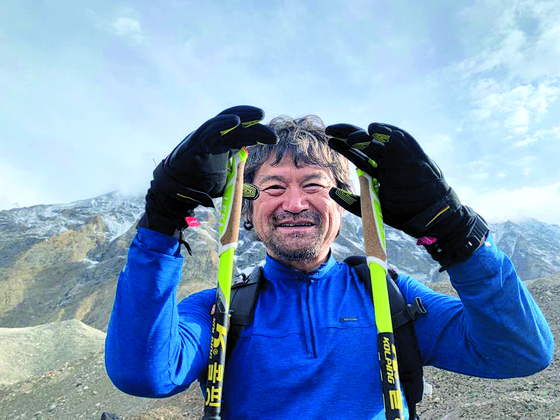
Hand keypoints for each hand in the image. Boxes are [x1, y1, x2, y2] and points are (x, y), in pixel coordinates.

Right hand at [138, 105, 277, 235]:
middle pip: (236, 125)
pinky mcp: (193, 143)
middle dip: (252, 121)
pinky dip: (221, 124)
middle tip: (267, 119)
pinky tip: (235, 122)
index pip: (242, 135)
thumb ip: (238, 184)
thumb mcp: (224, 185)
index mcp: (222, 147)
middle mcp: (213, 139)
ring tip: (258, 115)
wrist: (176, 195)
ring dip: (241, 116)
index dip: (257, 133)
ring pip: (223, 122)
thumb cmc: (198, 188)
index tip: (273, 138)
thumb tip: (256, 191)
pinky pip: (209, 130)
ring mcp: (203, 139)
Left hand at [326, 123, 487, 268]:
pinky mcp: (415, 156)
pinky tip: (373, 129)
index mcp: (378, 170)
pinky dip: (388, 133)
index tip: (329, 140)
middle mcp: (388, 160)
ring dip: (365, 135)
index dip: (344, 145)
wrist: (432, 217)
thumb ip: (352, 202)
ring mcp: (402, 157)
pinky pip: (401, 140)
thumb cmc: (404, 213)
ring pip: (381, 139)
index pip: (358, 153)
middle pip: (366, 142)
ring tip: (349, 136)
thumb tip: (332, 191)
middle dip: (348, 133)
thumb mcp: (373, 207)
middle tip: (330, 129)